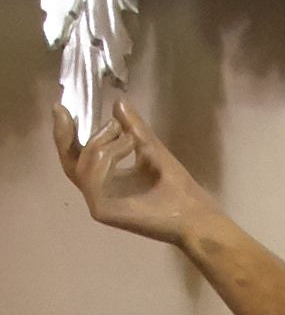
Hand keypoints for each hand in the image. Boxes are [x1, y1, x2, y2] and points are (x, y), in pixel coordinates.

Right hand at [53, 94, 205, 245]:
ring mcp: (98, 203)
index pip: (77, 155)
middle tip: (64, 111)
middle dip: (65, 134)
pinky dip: (109, 155)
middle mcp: (98, 191)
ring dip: (103, 142)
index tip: (61, 108)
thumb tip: (118, 102)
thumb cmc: (174, 185)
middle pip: (69, 161)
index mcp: (106, 177)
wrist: (192, 212)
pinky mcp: (102, 211)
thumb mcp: (149, 145)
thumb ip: (132, 126)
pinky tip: (129, 147)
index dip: (66, 133)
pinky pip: (92, 178)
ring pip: (82, 164)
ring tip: (130, 139)